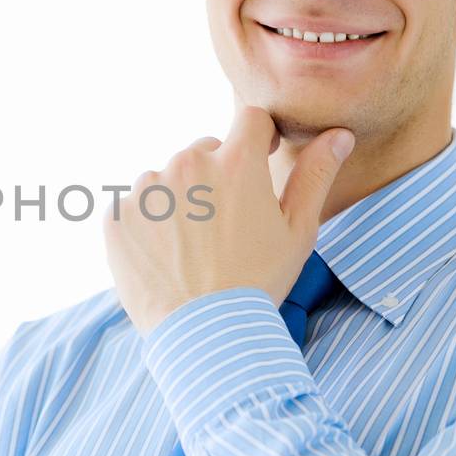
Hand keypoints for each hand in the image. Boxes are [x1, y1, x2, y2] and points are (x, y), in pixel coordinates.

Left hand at [103, 104, 353, 335]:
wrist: (204, 335)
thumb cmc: (258, 283)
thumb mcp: (298, 232)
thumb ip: (315, 176)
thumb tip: (339, 135)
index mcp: (236, 161)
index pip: (250, 120)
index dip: (258, 140)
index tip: (260, 162)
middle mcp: (187, 164)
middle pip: (205, 151)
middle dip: (216, 176)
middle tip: (224, 225)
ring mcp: (147, 189)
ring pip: (168, 178)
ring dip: (179, 199)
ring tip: (193, 247)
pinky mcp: (117, 215)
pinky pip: (136, 206)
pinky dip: (148, 224)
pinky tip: (166, 256)